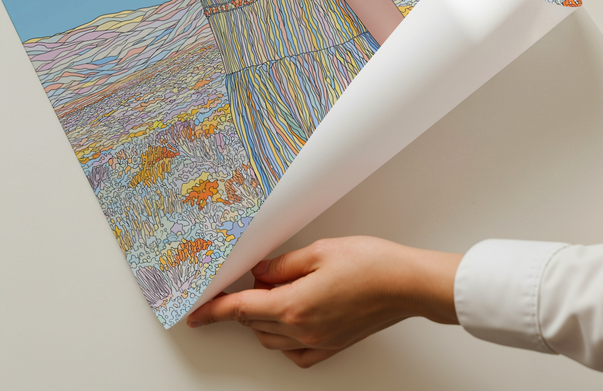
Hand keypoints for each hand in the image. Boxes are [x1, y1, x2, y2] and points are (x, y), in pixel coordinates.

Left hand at [185, 236, 461, 368]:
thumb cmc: (370, 263)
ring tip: (274, 289)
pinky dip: (284, 337)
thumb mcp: (318, 251)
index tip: (196, 314)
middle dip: (245, 304)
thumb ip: (282, 265)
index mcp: (294, 305)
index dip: (214, 311)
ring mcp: (319, 342)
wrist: (406, 284)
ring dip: (264, 318)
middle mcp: (303, 330)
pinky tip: (291, 317)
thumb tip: (259, 273)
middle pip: (255, 324)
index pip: (241, 310)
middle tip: (249, 279)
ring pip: (272, 338)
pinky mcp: (333, 345)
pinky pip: (296, 352)